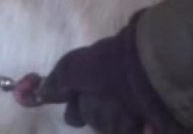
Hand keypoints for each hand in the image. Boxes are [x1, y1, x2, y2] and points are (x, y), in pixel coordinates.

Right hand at [13, 14, 192, 131]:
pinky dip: (142, 130)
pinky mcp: (149, 126)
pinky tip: (148, 123)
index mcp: (95, 87)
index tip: (66, 105)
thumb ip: (56, 80)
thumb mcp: (75, 66)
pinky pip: (135, 133)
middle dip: (99, 112)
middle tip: (109, 98)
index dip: (74, 111)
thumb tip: (40, 91)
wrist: (152, 69)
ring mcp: (131, 113)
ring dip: (119, 120)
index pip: (76, 112)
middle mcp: (111, 101)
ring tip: (132, 107)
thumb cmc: (110, 65)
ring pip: (112, 129)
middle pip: (92, 121)